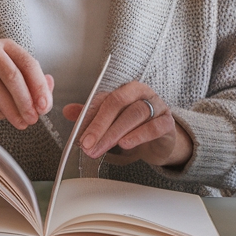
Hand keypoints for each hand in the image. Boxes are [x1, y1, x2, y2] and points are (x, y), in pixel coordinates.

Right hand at [0, 38, 53, 129]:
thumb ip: (33, 83)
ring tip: (20, 123)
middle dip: (25, 101)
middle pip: (12, 75)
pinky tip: (1, 116)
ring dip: (11, 110)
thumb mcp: (11, 75)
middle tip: (32, 119)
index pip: (28, 63)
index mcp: (7, 45)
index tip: (44, 107)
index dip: (39, 87)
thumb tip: (48, 91)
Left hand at [63, 81, 192, 167]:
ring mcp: (157, 106)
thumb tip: (67, 111)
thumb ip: (92, 115)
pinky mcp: (168, 123)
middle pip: (118, 102)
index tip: (79, 136)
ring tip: (105, 145)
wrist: (162, 141)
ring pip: (136, 113)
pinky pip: (155, 126)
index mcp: (125, 90)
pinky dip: (140, 135)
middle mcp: (141, 93)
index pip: (104, 99)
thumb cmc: (135, 127)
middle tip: (89, 144)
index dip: (89, 117)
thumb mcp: (112, 120)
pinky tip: (127, 144)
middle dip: (101, 124)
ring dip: (117, 131)